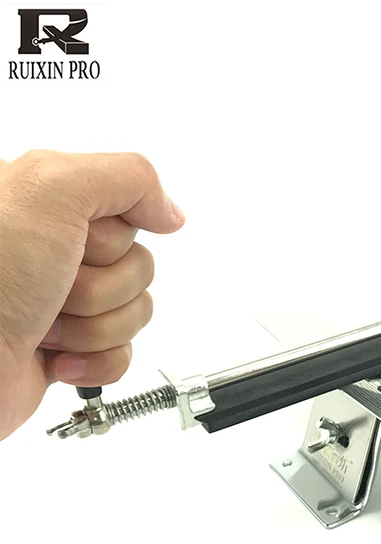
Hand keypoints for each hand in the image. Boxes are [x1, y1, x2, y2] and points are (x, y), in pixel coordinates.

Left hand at [0, 150, 184, 440]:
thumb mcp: (50, 190)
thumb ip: (126, 179)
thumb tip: (171, 212)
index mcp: (43, 201)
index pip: (128, 210)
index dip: (111, 236)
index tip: (72, 241)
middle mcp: (52, 248)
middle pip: (138, 265)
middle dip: (103, 288)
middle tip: (51, 288)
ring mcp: (60, 300)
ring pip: (134, 311)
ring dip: (95, 328)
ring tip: (44, 327)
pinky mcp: (68, 347)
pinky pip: (122, 352)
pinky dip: (97, 361)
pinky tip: (55, 358)